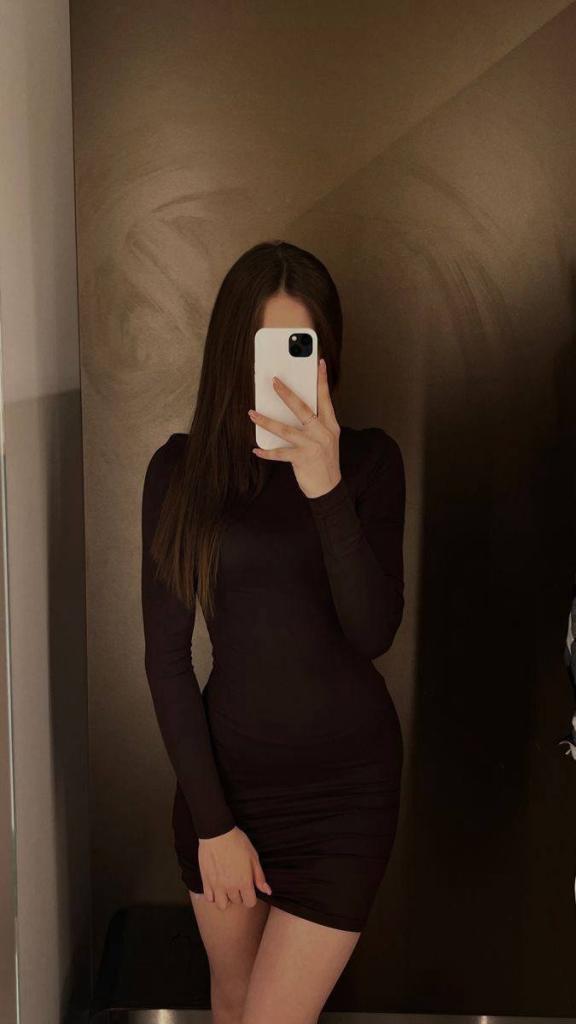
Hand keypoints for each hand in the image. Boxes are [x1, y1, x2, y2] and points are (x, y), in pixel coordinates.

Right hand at [198, 826, 271, 909]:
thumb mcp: (253, 857)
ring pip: (222, 905)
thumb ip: (260, 877)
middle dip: (239, 894)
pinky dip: (213, 895)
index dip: (251, 897)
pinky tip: (216, 885)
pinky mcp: (206, 882)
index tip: (248, 889)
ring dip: (226, 898)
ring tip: (226, 888)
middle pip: (237, 902)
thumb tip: (268, 891)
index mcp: (244, 882)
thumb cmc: (238, 842)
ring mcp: (217, 886)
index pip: (250, 903)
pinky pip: (209, 898)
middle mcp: (231, 887)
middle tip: (237, 881)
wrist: (217, 833)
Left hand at [248, 357, 341, 498]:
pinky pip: (279, 453)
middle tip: (273, 381)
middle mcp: (322, 433)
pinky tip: (256, 449)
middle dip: (286, 394)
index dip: (322, 380)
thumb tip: (292, 407)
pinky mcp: (302, 459)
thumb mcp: (326, 439)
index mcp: (330, 425)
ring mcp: (312, 446)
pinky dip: (266, 452)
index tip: (318, 362)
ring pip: (285, 429)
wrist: (329, 489)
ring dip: (266, 421)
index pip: (326, 398)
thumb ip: (315, 423)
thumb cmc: (324, 461)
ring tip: (252, 414)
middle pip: (302, 408)